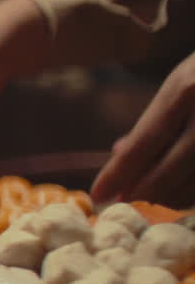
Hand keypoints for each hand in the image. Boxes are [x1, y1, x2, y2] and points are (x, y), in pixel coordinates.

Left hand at [92, 51, 194, 206]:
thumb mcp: (181, 83)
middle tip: (125, 199)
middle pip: (169, 168)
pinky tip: (180, 192)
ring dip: (168, 197)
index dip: (118, 173)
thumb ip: (153, 121)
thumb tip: (119, 154)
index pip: (145, 142)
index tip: (98, 195)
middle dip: (142, 192)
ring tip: (152, 195)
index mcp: (188, 89)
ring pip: (193, 183)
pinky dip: (191, 193)